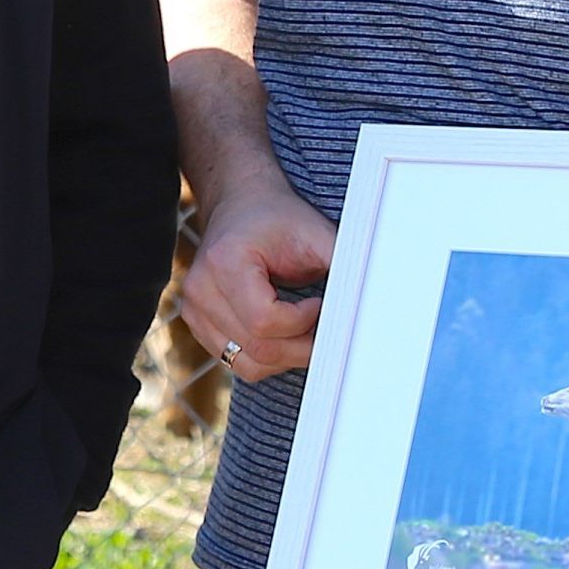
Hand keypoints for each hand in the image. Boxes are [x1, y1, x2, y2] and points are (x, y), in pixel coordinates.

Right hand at [175, 181, 334, 385]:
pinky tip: (282, 333)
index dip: (303, 322)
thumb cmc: (279, 218)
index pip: (265, 321)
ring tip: (303, 330)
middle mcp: (200, 289)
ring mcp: (193, 309)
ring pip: (247, 364)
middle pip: (258, 348)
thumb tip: (375, 305)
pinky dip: (266, 357)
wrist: (241, 204)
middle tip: (323, 326)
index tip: (319, 302)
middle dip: (301, 347)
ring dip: (285, 357)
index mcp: (225, 262)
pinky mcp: (197, 323)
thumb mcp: (316, 234)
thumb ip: (344, 266)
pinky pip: (237, 362)